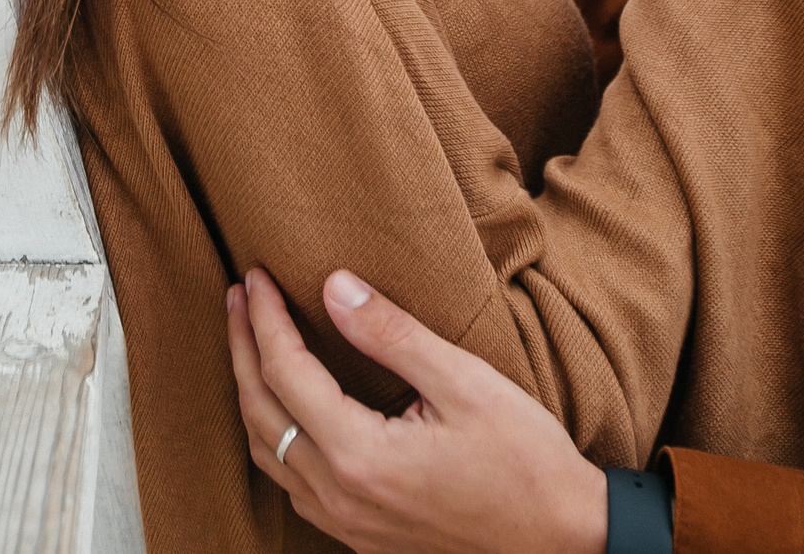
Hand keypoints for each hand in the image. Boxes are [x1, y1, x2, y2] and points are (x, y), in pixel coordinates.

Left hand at [225, 268, 606, 553]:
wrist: (565, 540)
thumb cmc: (526, 461)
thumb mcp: (464, 382)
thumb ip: (392, 334)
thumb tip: (332, 287)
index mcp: (360, 456)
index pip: (285, 373)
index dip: (264, 319)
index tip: (256, 276)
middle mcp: (341, 497)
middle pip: (260, 413)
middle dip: (243, 348)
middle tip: (238, 296)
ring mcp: (347, 524)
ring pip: (269, 454)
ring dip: (251, 393)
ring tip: (250, 341)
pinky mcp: (361, 536)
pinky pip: (293, 483)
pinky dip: (276, 435)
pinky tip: (286, 407)